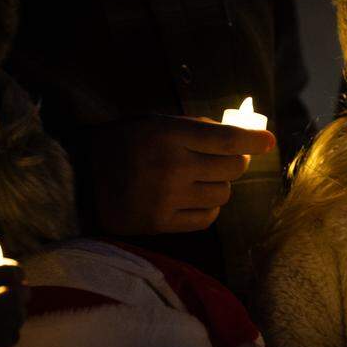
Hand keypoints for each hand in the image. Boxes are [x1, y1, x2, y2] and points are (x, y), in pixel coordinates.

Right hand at [0, 267, 27, 346]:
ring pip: (16, 317)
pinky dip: (11, 330)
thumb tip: (3, 258)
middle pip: (15, 295)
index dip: (16, 272)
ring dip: (19, 311)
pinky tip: (1, 328)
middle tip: (23, 292)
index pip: (4, 273)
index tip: (17, 275)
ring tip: (12, 310)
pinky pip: (11, 337)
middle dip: (23, 292)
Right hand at [89, 115, 275, 234]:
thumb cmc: (121, 144)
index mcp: (168, 135)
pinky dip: (208, 209)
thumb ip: (194, 127)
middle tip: (225, 160)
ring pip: (223, 195)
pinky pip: (207, 219)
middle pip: (232, 169)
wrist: (77, 180)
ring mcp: (167, 198)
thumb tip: (238, 135)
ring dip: (219, 186)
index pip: (226, 139)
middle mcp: (171, 167)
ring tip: (200, 180)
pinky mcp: (161, 224)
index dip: (253, 140)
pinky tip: (194, 199)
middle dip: (236, 162)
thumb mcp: (153, 122)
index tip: (269, 141)